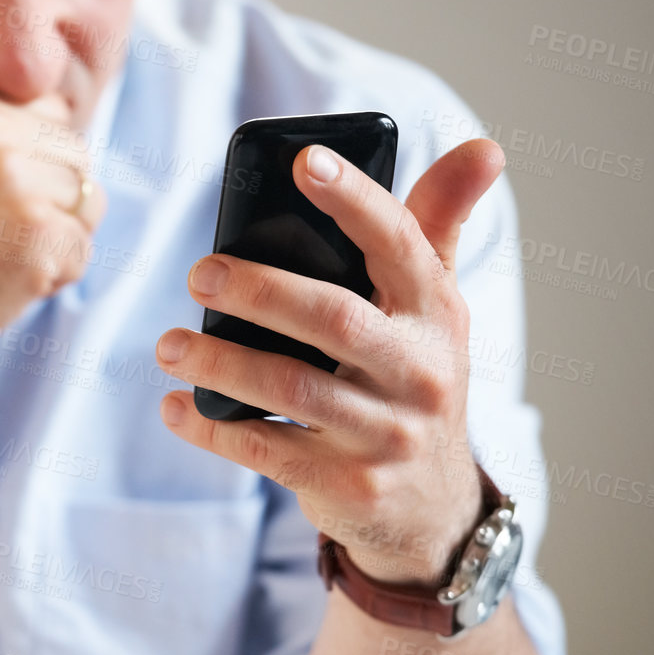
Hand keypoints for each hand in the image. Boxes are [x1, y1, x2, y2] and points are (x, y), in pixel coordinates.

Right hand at [0, 0, 107, 372]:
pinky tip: (4, 277)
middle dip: (40, 196)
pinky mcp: (39, 233)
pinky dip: (54, 273)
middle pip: (70, 152)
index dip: (19, 159)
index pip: (43, 112)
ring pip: (85, 197)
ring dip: (52, 234)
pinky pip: (83, 246)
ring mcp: (14, 180)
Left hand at [153, 139, 506, 585]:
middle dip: (260, 291)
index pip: (400, 244)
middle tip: (199, 273)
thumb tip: (484, 147)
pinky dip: (213, 429)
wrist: (431, 507)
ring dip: (220, 365)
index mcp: (437, 314)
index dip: (354, 200)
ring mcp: (385, 435)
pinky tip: (176, 408)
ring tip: (169, 345)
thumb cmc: (414, 380)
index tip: (304, 161)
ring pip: (292, 390)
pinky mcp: (347, 486)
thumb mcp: (435, 312)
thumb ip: (436, 229)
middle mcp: (420, 373)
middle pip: (334, 319)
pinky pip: (266, 452)